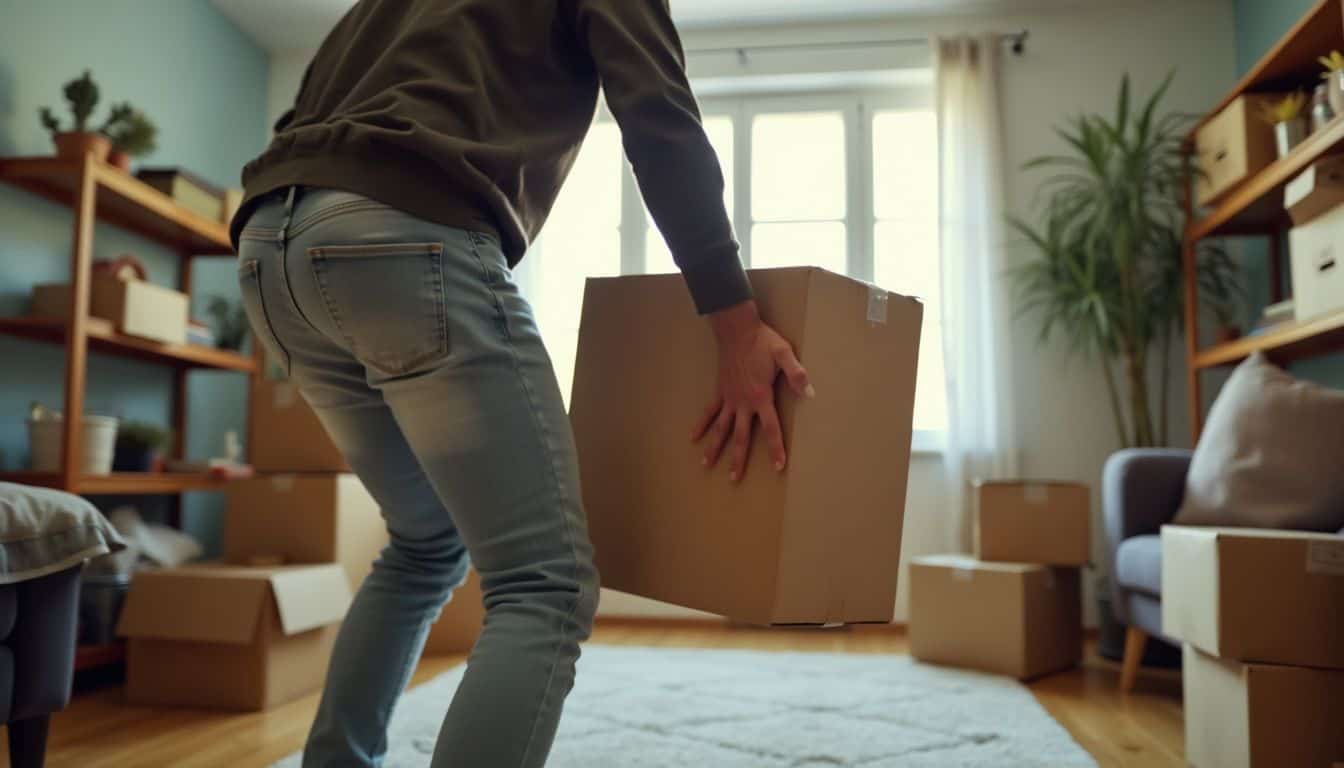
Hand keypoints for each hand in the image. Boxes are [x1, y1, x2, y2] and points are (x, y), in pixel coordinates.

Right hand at [692, 300, 812, 481]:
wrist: (737, 329)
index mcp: (760, 397)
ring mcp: (729, 398)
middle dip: (738, 458)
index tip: (777, 467)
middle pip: (741, 436)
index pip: (771, 428)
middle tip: (734, 479)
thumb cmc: (762, 341)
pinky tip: (694, 437)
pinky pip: (709, 411)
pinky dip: (701, 424)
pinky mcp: (720, 391)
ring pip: (721, 428)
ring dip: (714, 447)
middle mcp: (743, 402)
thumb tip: (810, 393)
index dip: (775, 448)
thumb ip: (796, 374)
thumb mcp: (784, 354)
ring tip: (707, 464)